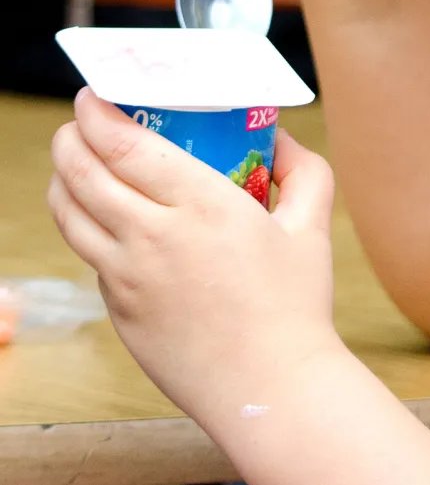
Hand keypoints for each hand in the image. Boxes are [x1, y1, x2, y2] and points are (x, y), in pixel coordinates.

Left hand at [49, 91, 337, 421]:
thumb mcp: (312, 225)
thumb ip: (304, 170)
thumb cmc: (295, 306)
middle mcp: (153, 236)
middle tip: (76, 123)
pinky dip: (87, 228)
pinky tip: (104, 220)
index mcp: (201, 204)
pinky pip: (92, 258)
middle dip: (68, 138)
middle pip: (82, 174)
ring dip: (62, 180)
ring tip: (74, 164)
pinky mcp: (120, 312)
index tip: (91, 95)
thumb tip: (282, 138)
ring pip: (70, 217)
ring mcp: (128, 278)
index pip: (123, 145)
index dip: (95, 113)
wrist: (271, 388)